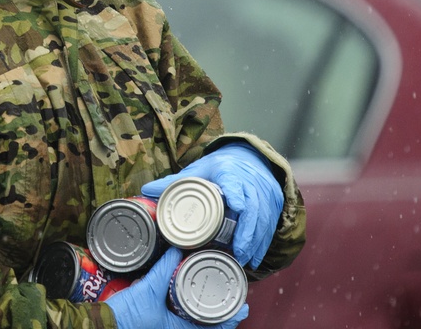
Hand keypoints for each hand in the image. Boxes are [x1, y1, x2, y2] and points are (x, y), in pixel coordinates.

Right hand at [104, 247, 248, 328]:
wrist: (103, 323)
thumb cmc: (127, 316)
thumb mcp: (148, 289)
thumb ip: (163, 269)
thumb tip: (176, 250)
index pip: (215, 328)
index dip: (231, 318)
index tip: (242, 306)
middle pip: (208, 327)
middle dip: (220, 313)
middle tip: (232, 297)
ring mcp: (167, 328)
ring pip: (194, 323)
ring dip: (205, 312)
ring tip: (213, 295)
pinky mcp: (158, 324)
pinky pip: (180, 319)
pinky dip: (188, 310)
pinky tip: (187, 297)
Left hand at [141, 143, 283, 268]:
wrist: (249, 159)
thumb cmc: (219, 168)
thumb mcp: (198, 171)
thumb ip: (173, 182)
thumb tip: (146, 190)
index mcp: (228, 171)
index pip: (234, 181)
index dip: (237, 193)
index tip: (236, 206)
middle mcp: (250, 181)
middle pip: (252, 207)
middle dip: (247, 232)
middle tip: (238, 253)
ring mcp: (265, 192)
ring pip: (264, 219)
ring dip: (255, 242)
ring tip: (244, 261)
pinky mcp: (274, 203)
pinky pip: (271, 224)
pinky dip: (263, 242)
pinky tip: (254, 257)